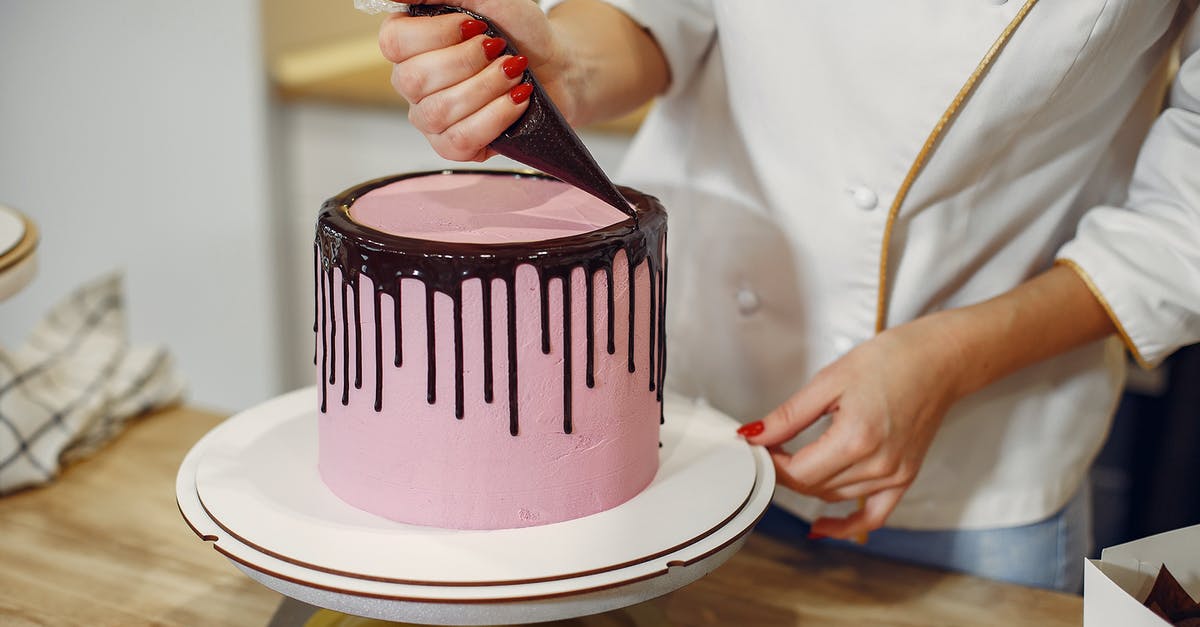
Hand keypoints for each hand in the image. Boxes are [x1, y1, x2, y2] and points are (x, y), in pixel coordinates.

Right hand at [378, 0, 573, 160]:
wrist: (555, 66)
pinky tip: (517, 99)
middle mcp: (411, 82)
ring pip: (439, 111)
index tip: (476, 26)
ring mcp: (429, 118)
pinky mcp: (452, 146)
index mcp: (409, 43)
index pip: (394, 42)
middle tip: (501, 49)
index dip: (438, 34)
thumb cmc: (517, 30)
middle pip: (415, 79)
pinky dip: (496, 116)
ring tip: (514, 72)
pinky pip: (460, 140)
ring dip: (487, 87)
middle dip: (469, 61)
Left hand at [740, 313, 969, 539]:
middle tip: (769, 449)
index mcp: (856, 439)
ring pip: (834, 496)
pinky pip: (873, 516)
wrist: (939, 360)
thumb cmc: (892, 360)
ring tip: (791, 462)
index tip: (757, 448)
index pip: (798, 472)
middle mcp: (878, 465)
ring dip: (808, 485)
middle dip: (784, 471)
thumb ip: (789, 415)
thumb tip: (755, 435)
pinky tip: (822, 525)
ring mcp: (894, 475)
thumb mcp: (829, 380)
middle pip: (813, 487)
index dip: (771, 463)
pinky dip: (846, 525)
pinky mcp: (905, 477)